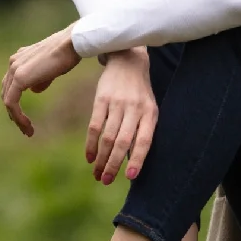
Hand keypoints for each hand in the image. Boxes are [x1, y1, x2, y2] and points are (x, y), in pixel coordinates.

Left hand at [2, 23, 80, 135]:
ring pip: (8, 100)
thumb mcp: (51, 69)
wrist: (71, 44)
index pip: (11, 85)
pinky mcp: (19, 78)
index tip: (26, 117)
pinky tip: (27, 125)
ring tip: (28, 130)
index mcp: (19, 59)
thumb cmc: (66, 54)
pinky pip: (12, 102)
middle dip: (14, 112)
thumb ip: (40, 79)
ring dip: (16, 118)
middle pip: (7, 92)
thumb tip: (34, 90)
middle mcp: (13, 62)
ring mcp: (14, 69)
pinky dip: (18, 116)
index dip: (16, 102)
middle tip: (26, 127)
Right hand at [87, 47, 157, 184]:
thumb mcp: (148, 109)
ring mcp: (117, 103)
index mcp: (150, 113)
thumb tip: (132, 162)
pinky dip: (91, 144)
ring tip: (97, 173)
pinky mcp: (101, 98)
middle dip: (113, 164)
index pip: (144, 140)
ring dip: (101, 158)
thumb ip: (142, 132)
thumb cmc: (140, 93)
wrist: (128, 61)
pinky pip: (94, 125)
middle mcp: (135, 108)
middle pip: (122, 142)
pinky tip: (90, 157)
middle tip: (106, 180)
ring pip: (107, 137)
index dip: (137, 159)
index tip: (130, 177)